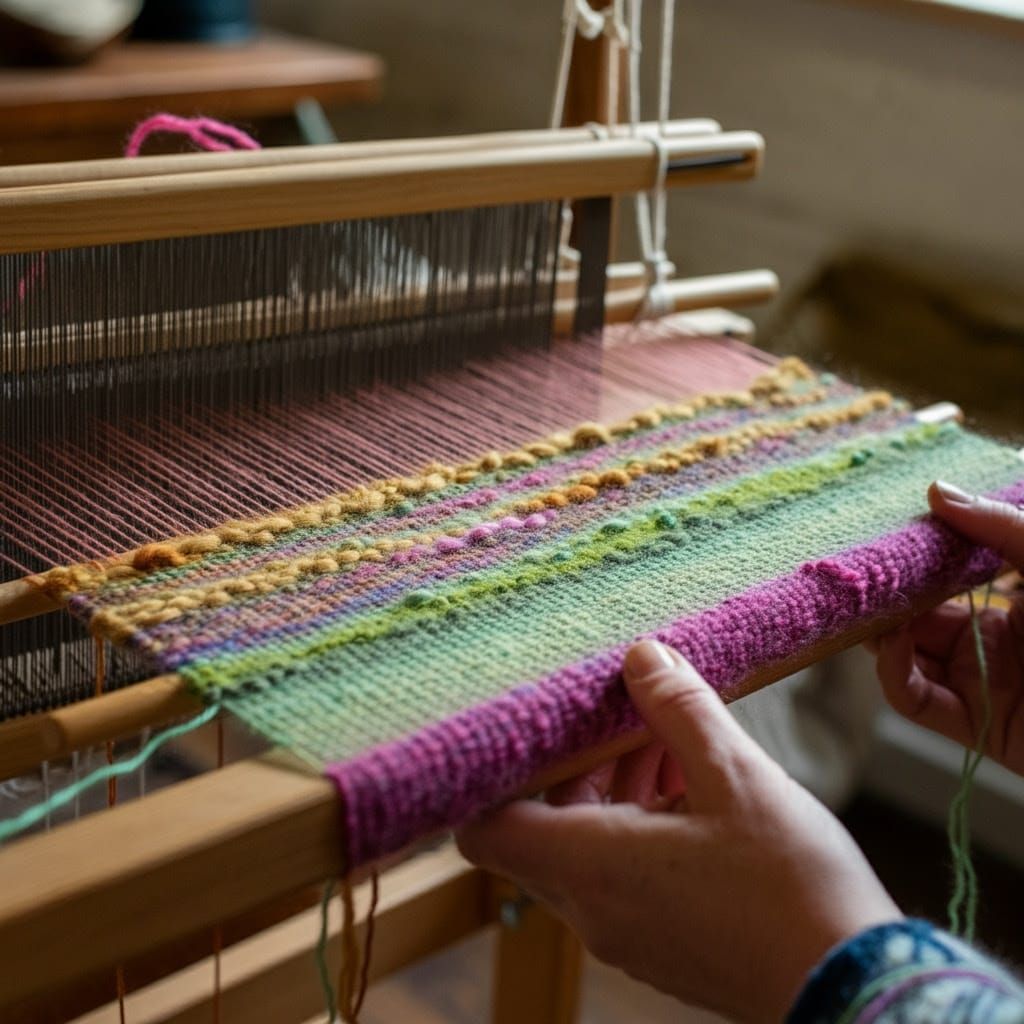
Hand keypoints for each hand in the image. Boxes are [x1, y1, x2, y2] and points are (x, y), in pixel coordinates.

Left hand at [457, 641, 899, 1022]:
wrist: (859, 992)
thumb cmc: (795, 888)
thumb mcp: (736, 776)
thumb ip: (677, 710)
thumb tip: (640, 657)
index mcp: (592, 867)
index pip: (486, 830)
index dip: (491, 777)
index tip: (528, 728)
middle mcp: (594, 910)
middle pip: (542, 826)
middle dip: (579, 766)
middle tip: (627, 720)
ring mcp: (626, 935)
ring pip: (587, 848)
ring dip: (616, 791)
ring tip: (672, 745)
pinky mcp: (661, 945)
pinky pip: (622, 876)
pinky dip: (641, 827)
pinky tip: (696, 791)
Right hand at [873, 481, 1023, 774]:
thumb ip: (1001, 528)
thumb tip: (937, 491)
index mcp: (1014, 607)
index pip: (944, 582)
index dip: (910, 563)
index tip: (882, 538)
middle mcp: (992, 645)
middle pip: (915, 618)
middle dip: (883, 597)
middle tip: (859, 573)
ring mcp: (981, 686)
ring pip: (905, 657)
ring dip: (879, 630)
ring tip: (870, 604)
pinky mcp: (975, 726)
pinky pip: (914, 700)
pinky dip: (892, 670)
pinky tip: (894, 640)